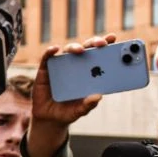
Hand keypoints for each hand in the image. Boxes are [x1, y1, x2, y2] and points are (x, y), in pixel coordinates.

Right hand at [28, 34, 117, 156]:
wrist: (48, 118)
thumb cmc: (67, 111)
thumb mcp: (79, 111)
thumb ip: (88, 105)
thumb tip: (98, 96)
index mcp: (88, 72)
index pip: (99, 54)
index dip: (106, 44)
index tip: (113, 38)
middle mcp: (75, 65)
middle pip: (86, 48)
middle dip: (94, 42)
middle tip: (101, 44)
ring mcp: (60, 66)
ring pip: (68, 50)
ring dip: (74, 47)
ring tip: (80, 50)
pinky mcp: (45, 69)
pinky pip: (47, 57)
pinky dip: (50, 52)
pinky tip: (55, 50)